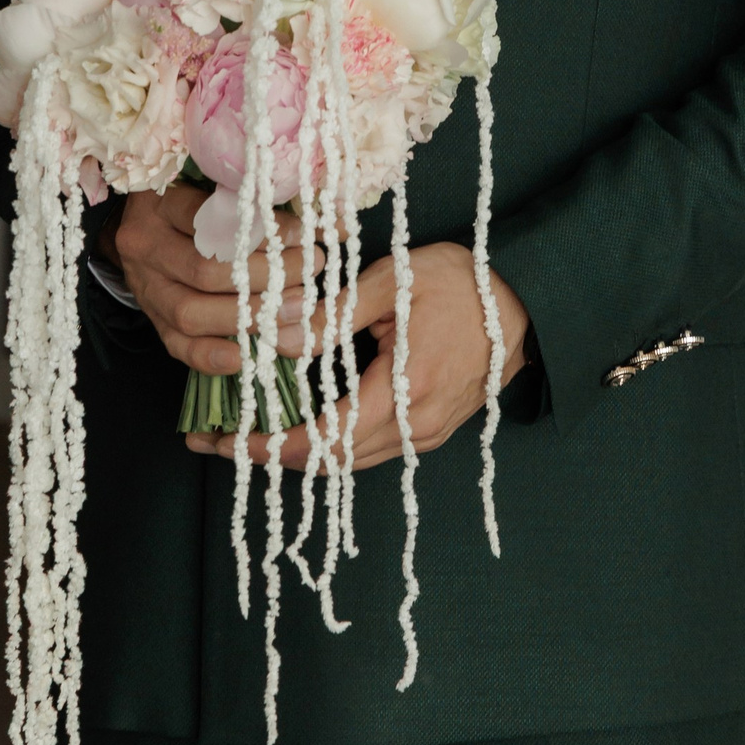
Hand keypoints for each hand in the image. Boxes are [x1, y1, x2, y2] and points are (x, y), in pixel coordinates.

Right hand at [110, 180, 321, 376]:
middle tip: (308, 275)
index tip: (302, 236)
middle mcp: (146, 246)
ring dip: (248, 317)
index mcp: (161, 203)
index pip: (210, 217)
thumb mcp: (221, 187)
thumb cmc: (194, 200)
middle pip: (205, 271)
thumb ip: (272, 203)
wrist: (141, 225)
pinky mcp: (153, 320)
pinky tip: (247, 356)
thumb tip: (340, 224)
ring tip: (295, 311)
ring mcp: (146, 288)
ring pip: (191, 312)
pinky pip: (177, 345)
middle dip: (265, 278)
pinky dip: (212, 356)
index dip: (262, 230)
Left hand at [184, 243, 529, 471]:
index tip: (222, 439)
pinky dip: (331, 444)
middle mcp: (415, 426)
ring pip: (348, 462)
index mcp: (403, 391)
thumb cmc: (463, 283)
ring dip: (299, 453)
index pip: (320, 439)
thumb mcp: (393, 282)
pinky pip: (370, 450)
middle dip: (269, 455)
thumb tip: (273, 337)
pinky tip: (304, 423)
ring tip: (249, 433)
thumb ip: (331, 314)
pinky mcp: (432, 429)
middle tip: (216, 438)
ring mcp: (427, 433)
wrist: (528, 300)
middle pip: (328, 462)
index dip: (266, 445)